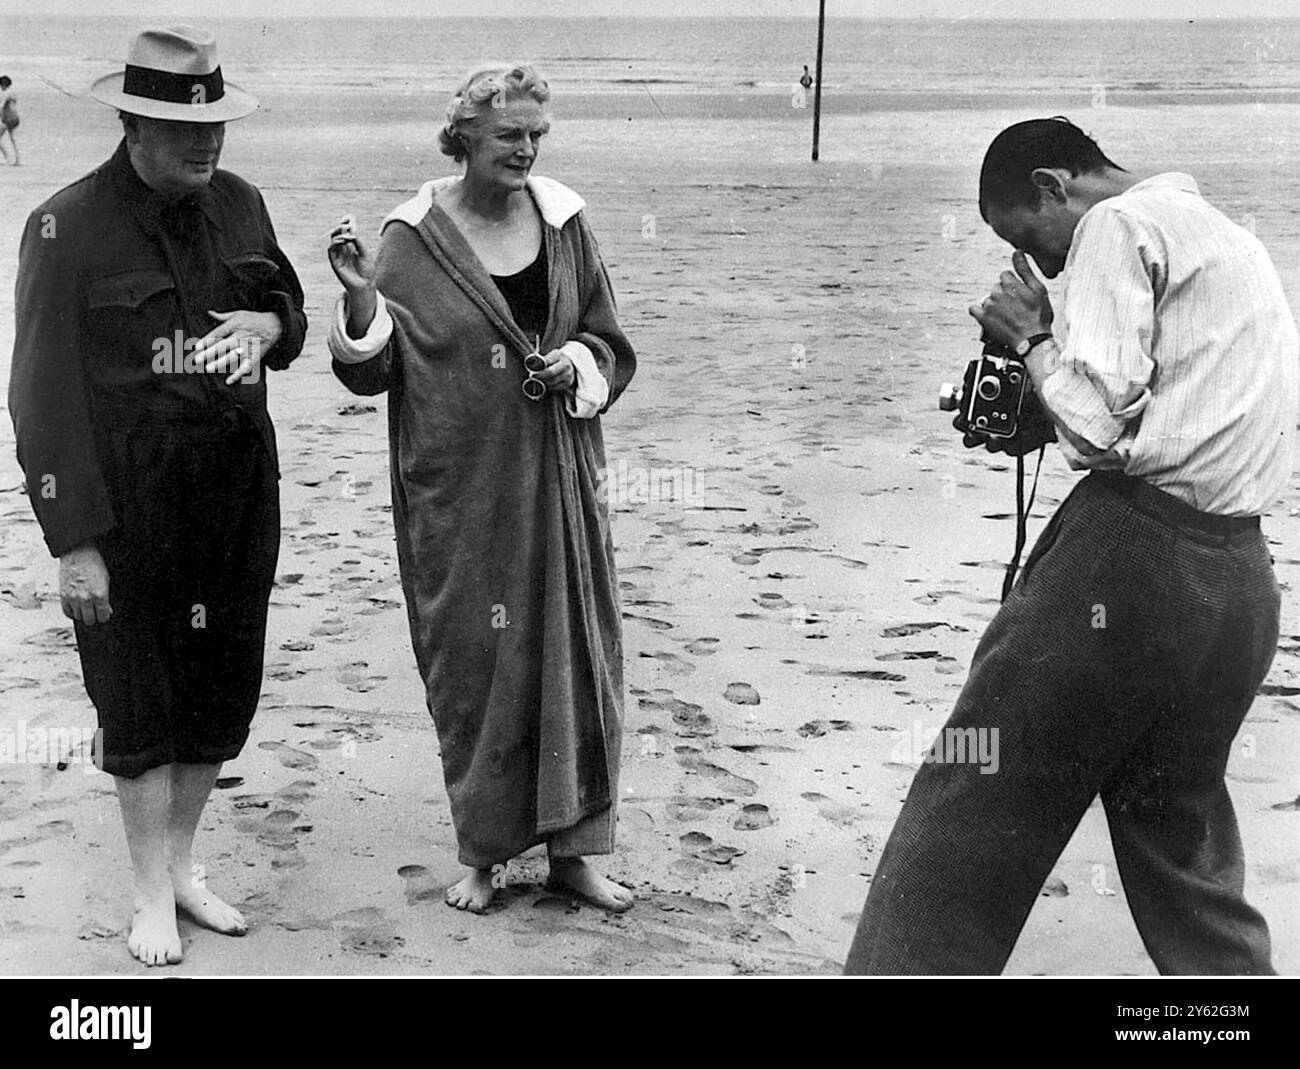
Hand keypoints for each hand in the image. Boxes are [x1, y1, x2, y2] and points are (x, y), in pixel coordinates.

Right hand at [59, 543, 110, 624]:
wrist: (78, 554)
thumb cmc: (93, 564)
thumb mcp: (106, 581)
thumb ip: (106, 598)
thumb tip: (107, 611)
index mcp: (99, 594)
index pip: (103, 617)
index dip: (104, 616)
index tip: (104, 614)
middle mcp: (85, 598)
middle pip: (90, 620)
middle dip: (94, 617)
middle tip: (95, 613)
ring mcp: (73, 597)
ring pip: (78, 617)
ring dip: (82, 614)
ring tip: (86, 608)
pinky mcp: (63, 595)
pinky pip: (66, 612)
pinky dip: (72, 612)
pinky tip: (76, 608)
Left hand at [193, 310, 281, 383]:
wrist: (275, 325)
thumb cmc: (254, 319)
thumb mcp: (238, 314)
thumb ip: (223, 316)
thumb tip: (209, 312)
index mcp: (235, 325)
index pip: (218, 333)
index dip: (207, 340)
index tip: (197, 347)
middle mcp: (241, 336)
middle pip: (223, 345)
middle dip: (209, 353)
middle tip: (197, 360)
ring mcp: (248, 347)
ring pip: (232, 357)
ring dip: (220, 363)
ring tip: (208, 368)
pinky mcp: (255, 356)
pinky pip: (246, 367)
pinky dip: (238, 375)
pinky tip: (228, 381)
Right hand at [328, 215, 377, 333]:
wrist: (365, 285)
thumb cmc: (367, 271)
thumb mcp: (365, 253)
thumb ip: (358, 242)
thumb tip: (352, 232)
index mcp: (351, 248)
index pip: (346, 234)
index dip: (346, 226)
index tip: (348, 218)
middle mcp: (344, 251)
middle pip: (338, 235)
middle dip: (341, 228)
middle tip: (345, 223)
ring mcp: (338, 256)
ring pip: (333, 241)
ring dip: (338, 234)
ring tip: (345, 231)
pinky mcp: (335, 262)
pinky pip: (331, 250)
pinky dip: (335, 243)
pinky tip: (342, 240)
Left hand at [531, 348, 575, 392]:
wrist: (570, 365)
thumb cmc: (558, 359)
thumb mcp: (552, 355)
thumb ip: (544, 360)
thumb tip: (533, 366)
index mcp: (559, 355)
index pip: (547, 361)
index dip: (539, 367)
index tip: (532, 371)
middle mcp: (565, 365)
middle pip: (551, 372)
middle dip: (540, 376)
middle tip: (533, 377)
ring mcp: (568, 375)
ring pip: (552, 381)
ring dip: (543, 382)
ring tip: (538, 380)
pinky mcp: (567, 383)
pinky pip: (555, 387)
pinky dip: (548, 386)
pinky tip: (545, 383)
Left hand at [968, 250, 1053, 349]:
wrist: (1033, 339)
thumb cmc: (1039, 316)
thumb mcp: (1038, 289)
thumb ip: (1025, 269)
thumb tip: (1017, 252)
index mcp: (1011, 283)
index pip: (1005, 276)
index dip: (1013, 286)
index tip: (1019, 296)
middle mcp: (997, 292)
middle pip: (996, 288)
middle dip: (1004, 296)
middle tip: (1015, 308)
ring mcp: (990, 305)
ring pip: (988, 299)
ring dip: (995, 306)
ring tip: (1007, 317)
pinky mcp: (983, 318)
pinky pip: (974, 309)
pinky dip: (979, 312)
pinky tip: (989, 317)